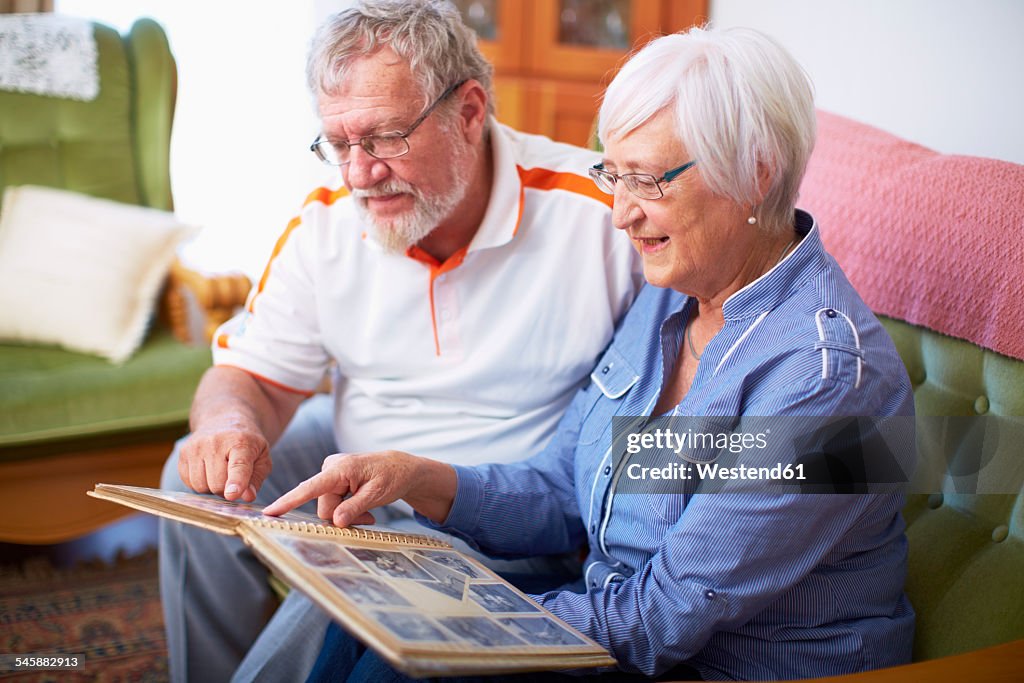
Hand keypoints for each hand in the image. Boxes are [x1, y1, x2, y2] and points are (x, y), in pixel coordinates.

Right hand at [178, 424, 270, 502]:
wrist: (224, 419)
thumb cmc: (246, 444)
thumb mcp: (262, 458)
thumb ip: (256, 479)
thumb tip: (247, 496)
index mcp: (241, 442)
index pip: (238, 466)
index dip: (236, 482)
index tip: (232, 494)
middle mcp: (215, 442)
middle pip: (217, 484)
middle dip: (226, 489)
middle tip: (233, 478)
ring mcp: (196, 446)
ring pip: (200, 486)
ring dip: (211, 488)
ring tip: (220, 472)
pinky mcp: (183, 453)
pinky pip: (189, 483)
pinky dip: (199, 483)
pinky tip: (207, 470)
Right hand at [264, 451, 455, 526]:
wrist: (399, 467)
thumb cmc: (391, 476)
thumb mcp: (378, 494)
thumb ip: (355, 508)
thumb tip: (336, 521)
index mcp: (340, 469)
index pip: (309, 488)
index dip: (288, 501)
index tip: (269, 512)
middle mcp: (330, 468)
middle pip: (324, 507)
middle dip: (342, 517)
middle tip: (368, 518)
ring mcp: (330, 473)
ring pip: (328, 508)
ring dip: (347, 515)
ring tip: (368, 512)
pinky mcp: (333, 480)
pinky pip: (332, 503)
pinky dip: (347, 510)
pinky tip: (363, 508)